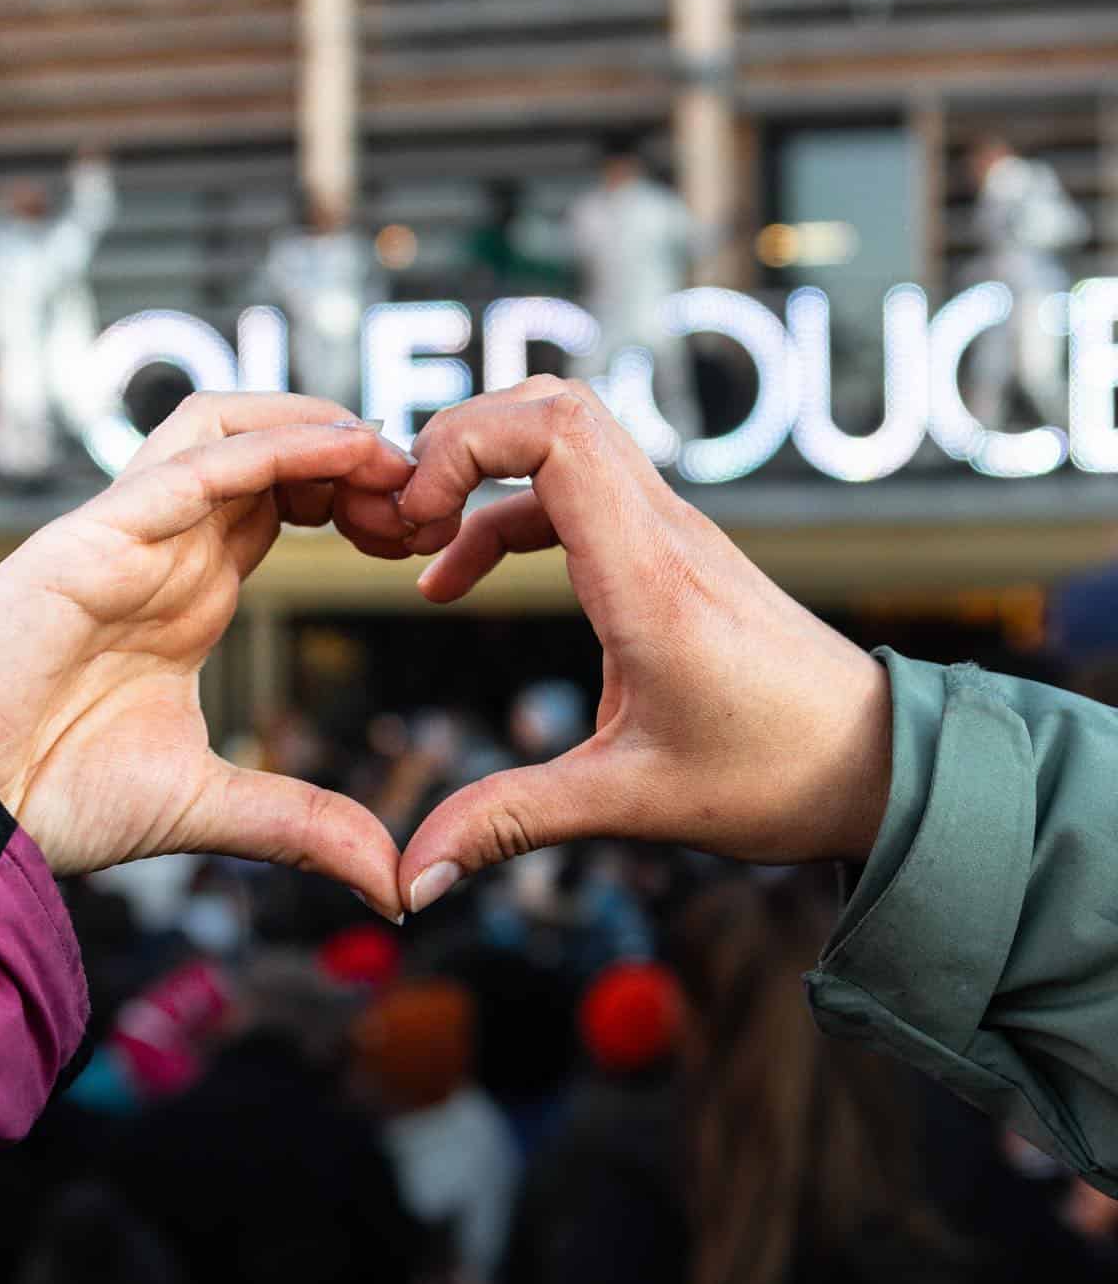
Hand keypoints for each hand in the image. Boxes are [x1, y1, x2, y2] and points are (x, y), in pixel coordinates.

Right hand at [0, 394, 422, 919]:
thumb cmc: (46, 800)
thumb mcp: (209, 806)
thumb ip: (303, 826)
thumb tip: (394, 883)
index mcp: (188, 591)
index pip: (283, 503)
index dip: (360, 502)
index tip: (428, 541)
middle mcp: (162, 548)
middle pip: (268, 451)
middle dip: (356, 460)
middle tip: (429, 504)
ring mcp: (124, 533)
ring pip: (226, 425)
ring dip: (319, 428)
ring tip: (396, 464)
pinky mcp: (89, 535)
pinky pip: (191, 462)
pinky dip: (275, 444)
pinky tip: (346, 451)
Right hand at [394, 377, 892, 913]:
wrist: (881, 765)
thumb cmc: (777, 777)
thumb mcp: (629, 803)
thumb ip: (511, 824)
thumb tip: (413, 878)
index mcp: (648, 576)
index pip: (556, 432)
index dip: (465, 443)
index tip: (414, 516)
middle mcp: (664, 532)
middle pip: (555, 405)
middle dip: (461, 437)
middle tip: (403, 512)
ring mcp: (673, 532)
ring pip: (568, 436)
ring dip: (483, 468)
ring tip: (419, 540)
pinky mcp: (673, 552)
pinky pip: (576, 492)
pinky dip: (507, 512)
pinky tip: (459, 577)